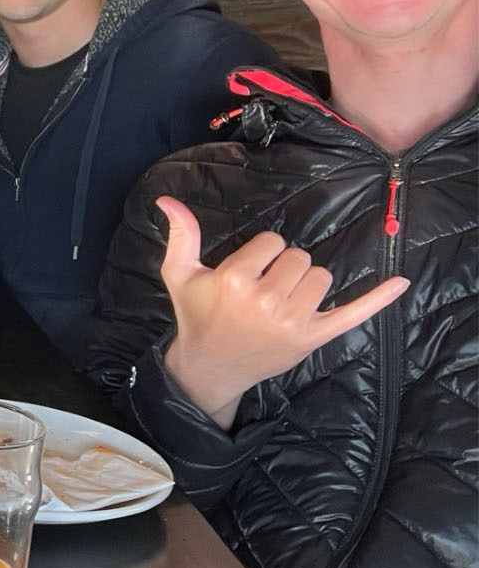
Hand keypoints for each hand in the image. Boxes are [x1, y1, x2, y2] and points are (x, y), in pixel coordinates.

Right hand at [155, 196, 405, 428]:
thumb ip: (180, 235)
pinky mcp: (313, 337)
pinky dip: (378, 298)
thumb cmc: (196, 316)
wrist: (210, 367)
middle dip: (283, 267)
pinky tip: (399, 283)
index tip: (245, 272)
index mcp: (236, 279)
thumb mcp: (179, 275)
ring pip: (321, 277)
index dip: (259, 253)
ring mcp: (293, 321)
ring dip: (305, 282)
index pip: (271, 242)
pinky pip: (354, 312)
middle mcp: (267, 299)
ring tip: (282, 300)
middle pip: (299, 257)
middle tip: (262, 288)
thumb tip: (169, 200)